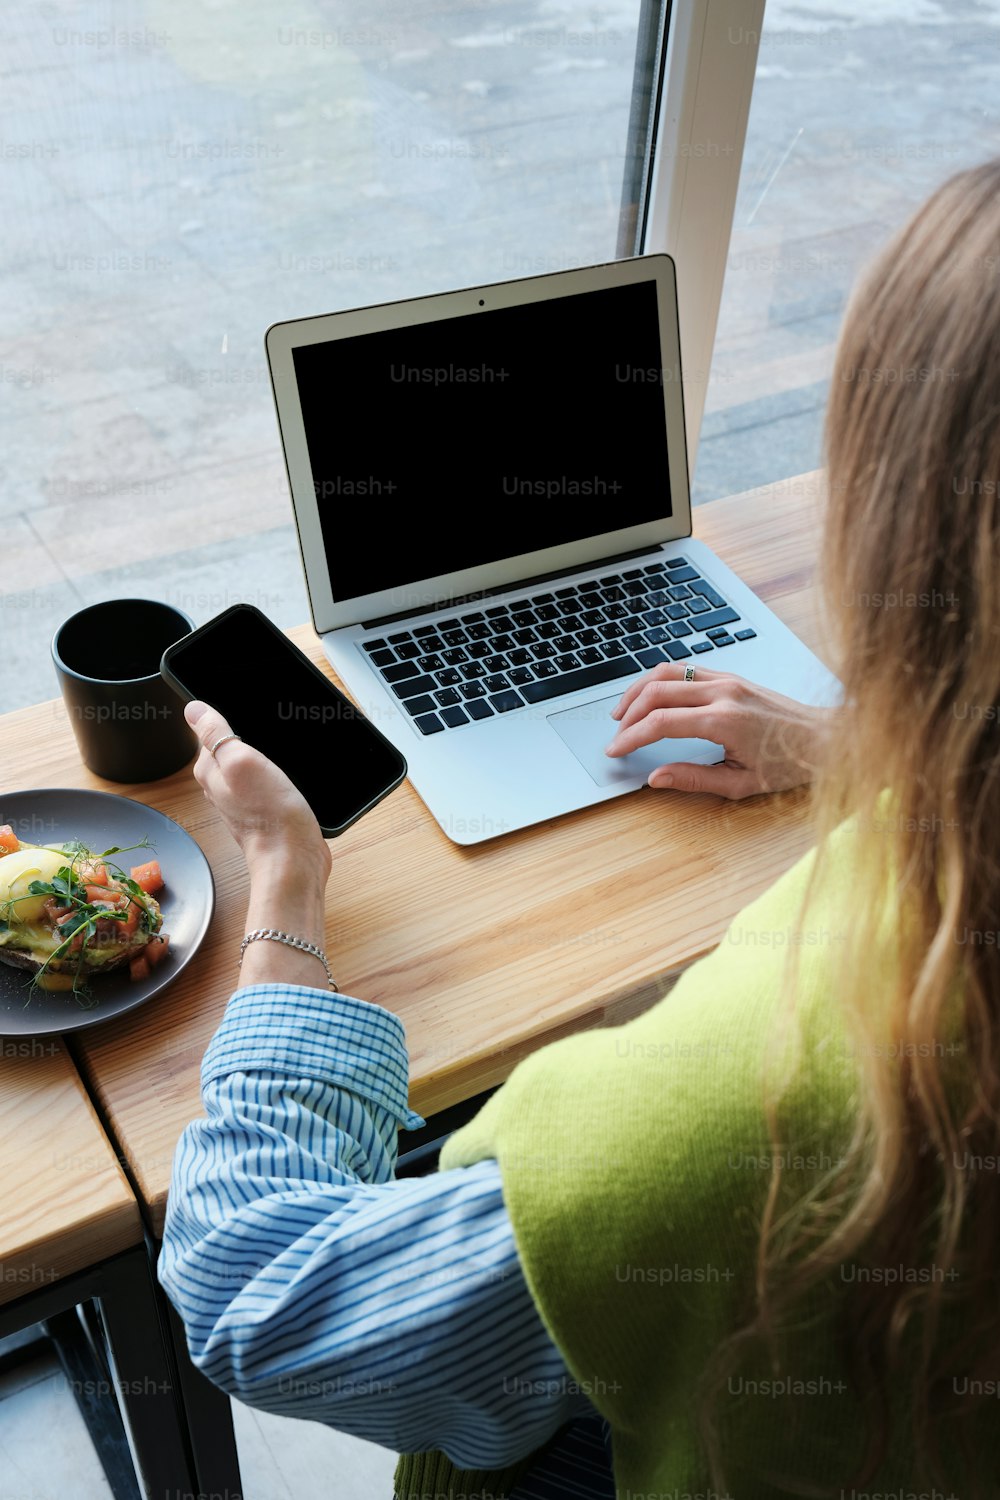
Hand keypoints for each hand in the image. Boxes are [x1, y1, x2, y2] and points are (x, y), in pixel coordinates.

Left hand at [184, 701, 331, 884]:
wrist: (293, 856)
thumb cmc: (269, 813)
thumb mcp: (241, 761)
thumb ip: (215, 733)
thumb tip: (193, 709)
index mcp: (209, 771)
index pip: (209, 733)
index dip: (227, 721)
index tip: (247, 723)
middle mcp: (220, 786)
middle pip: (227, 749)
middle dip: (245, 738)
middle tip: (265, 737)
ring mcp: (241, 800)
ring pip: (246, 766)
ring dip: (259, 757)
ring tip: (275, 754)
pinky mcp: (261, 809)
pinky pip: (261, 783)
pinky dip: (270, 775)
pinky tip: (282, 776)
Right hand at [605, 663, 831, 799]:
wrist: (827, 739)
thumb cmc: (790, 763)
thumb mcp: (741, 783)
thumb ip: (693, 779)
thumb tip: (655, 778)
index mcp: (724, 721)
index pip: (661, 722)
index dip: (631, 737)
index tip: (616, 750)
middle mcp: (723, 693)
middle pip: (657, 692)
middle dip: (628, 714)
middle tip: (616, 736)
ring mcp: (728, 680)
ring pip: (667, 672)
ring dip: (638, 690)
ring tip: (622, 712)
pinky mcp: (731, 677)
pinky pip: (685, 670)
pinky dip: (660, 680)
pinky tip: (650, 696)